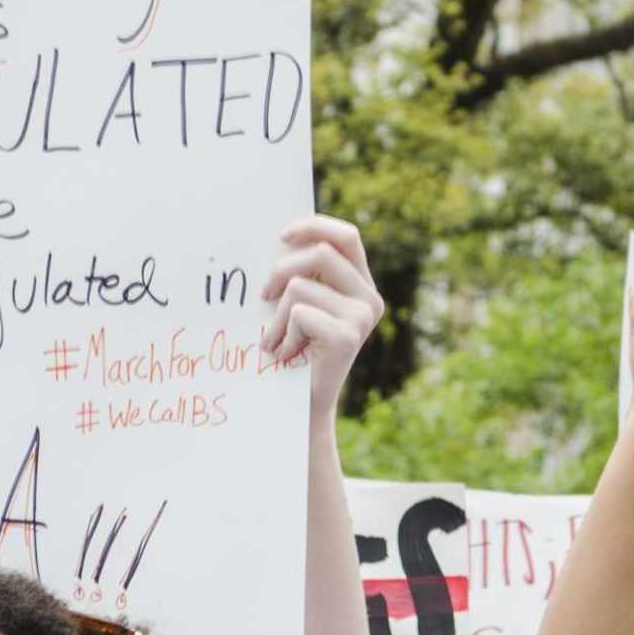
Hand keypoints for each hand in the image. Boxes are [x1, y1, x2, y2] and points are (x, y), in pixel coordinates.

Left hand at [260, 216, 383, 416]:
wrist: (300, 408)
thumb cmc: (292, 353)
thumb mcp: (300, 306)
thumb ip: (302, 274)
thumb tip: (279, 236)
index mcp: (362, 286)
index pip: (347, 236)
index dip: (314, 226)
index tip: (281, 236)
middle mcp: (370, 300)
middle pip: (321, 253)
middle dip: (281, 270)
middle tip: (263, 296)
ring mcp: (362, 318)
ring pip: (301, 286)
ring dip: (276, 314)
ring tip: (275, 340)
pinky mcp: (347, 337)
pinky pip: (298, 313)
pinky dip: (281, 334)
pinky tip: (286, 355)